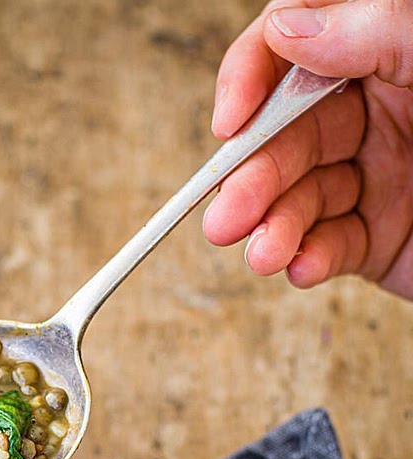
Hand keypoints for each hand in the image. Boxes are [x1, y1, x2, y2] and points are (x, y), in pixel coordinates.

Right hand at [203, 0, 412, 295]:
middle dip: (252, 178)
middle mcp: (381, 109)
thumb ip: (382, 32)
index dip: (252, 78)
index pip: (299, 47)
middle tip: (227, 217)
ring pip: (300, 197)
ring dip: (273, 227)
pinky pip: (330, 245)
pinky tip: (303, 266)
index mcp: (394, 49)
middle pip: (287, 134)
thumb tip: (291, 27)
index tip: (228, 121)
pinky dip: (309, 259)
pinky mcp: (380, 236)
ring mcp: (378, 174)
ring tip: (263, 254)